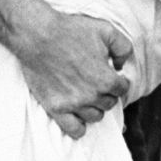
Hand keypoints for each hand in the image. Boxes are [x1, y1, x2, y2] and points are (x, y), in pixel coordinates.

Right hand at [19, 10, 132, 138]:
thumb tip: (121, 65)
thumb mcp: (106, 30)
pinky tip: (78, 113)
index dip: (119, 80)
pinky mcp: (55, 108)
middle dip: (107, 92)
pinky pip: (74, 130)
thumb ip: (123, 48)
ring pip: (95, 117)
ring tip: (88, 95)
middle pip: (109, 103)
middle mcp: (91, 96)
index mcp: (106, 79)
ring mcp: (73, 104)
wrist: (37, 35)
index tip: (113, 75)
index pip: (123, 89)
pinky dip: (79, 126)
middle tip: (98, 81)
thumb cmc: (71, 30)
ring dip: (95, 107)